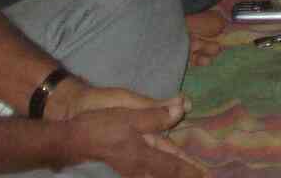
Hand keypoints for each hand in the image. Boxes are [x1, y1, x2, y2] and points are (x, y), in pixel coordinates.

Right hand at [61, 96, 204, 176]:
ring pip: (158, 175)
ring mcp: (132, 169)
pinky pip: (149, 173)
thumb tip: (181, 108)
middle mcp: (140, 167)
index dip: (190, 170)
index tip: (206, 174)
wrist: (74, 139)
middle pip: (167, 174)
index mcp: (144, 155)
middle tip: (202, 176)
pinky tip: (164, 169)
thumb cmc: (101, 126)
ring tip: (188, 174)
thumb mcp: (129, 116)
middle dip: (183, 175)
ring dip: (173, 173)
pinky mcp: (127, 166)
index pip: (173, 165)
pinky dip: (161, 172)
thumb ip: (156, 115)